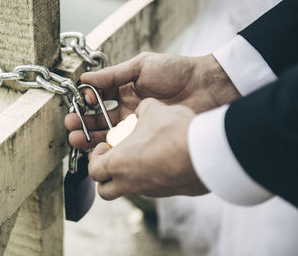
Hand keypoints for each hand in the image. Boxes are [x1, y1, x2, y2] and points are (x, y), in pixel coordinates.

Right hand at [65, 52, 239, 148]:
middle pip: (100, 118)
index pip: (100, 98)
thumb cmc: (176, 71)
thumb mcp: (141, 66)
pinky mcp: (148, 138)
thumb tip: (86, 78)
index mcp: (126, 89)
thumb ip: (113, 74)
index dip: (88, 102)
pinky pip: (126, 144)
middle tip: (71, 127)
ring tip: (76, 139)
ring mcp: (138, 124)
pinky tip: (99, 149)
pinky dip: (111, 148)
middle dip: (84, 122)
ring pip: (109, 133)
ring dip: (91, 136)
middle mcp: (129, 108)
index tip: (82, 103)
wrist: (207, 88)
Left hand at [88, 98, 208, 199]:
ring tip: (140, 154)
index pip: (93, 169)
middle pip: (105, 190)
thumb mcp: (153, 110)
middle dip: (105, 175)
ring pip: (128, 189)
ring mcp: (150, 190)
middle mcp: (130, 182)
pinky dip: (150, 174)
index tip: (104, 146)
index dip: (95, 157)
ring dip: (128, 174)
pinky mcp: (168, 191)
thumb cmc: (175, 134)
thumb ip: (141, 110)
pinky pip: (151, 186)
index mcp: (118, 164)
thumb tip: (142, 109)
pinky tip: (161, 156)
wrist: (207, 153)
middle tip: (114, 158)